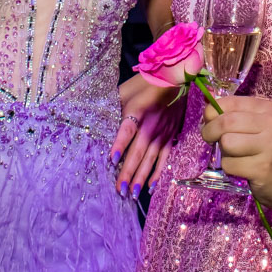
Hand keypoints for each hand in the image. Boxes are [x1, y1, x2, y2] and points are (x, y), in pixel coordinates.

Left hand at [110, 73, 184, 199]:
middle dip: (128, 172)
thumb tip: (98, 121)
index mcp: (137, 111)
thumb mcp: (126, 90)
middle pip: (138, 151)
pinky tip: (151, 186)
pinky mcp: (171, 136)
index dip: (120, 145)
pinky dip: (158, 172)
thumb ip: (114, 106)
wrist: (173, 78)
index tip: (112, 159)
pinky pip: (165, 158)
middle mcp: (151, 125)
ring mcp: (163, 132)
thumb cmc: (145, 83)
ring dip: (141, 177)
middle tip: (120, 190)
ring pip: (151, 159)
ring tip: (132, 194)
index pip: (127, 130)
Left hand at [201, 96, 271, 209]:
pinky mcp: (264, 168)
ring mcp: (270, 146)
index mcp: (268, 108)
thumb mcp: (253, 125)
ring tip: (234, 155)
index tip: (209, 121)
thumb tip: (207, 97)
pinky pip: (230, 164)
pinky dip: (229, 167)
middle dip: (210, 131)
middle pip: (226, 122)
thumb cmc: (266, 149)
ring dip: (223, 152)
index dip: (212, 111)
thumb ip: (231, 111)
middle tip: (210, 138)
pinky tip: (242, 168)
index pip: (230, 102)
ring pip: (227, 143)